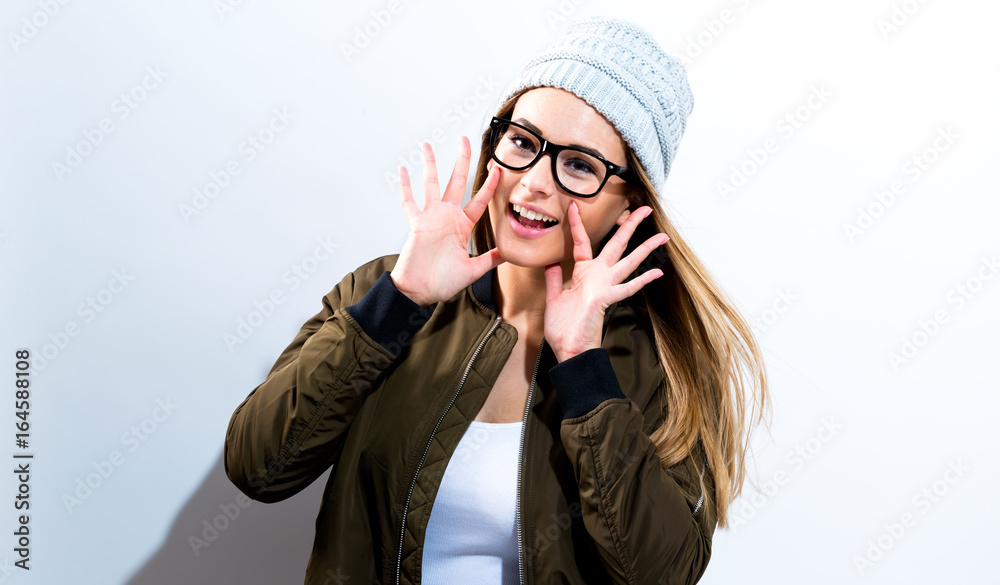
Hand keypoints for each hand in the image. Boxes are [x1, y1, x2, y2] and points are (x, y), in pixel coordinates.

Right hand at [390, 137, 505, 306]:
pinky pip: (409, 201)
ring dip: (430, 164)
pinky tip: (402, 169)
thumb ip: (489, 259)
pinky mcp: (415, 223)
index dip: (488, 185)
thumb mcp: (473, 269)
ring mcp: (430, 218)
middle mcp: (447, 217)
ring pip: (431, 184)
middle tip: (464, 139)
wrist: (419, 291)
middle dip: (461, 160)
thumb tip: (510, 253)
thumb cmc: (442, 282)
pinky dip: (404, 186)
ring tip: (427, 144)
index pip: (479, 200)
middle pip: (456, 181)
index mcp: (462, 226)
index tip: (497, 169)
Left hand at [543, 202, 668, 361]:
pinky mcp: (605, 298)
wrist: (568, 349)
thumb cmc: (563, 328)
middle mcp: (597, 276)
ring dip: (645, 249)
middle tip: (642, 209)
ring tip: (662, 237)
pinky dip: (642, 281)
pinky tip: (658, 272)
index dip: (577, 224)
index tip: (574, 206)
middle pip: (616, 244)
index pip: (582, 243)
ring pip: (628, 262)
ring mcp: (604, 286)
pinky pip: (627, 287)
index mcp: (583, 273)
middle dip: (629, 226)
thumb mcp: (554, 298)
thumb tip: (550, 262)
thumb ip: (555, 279)